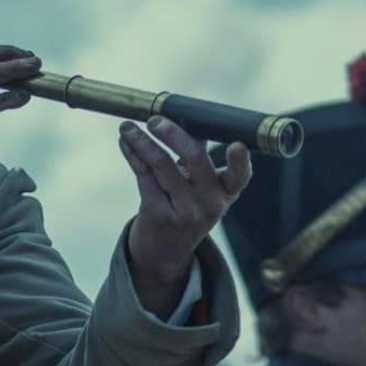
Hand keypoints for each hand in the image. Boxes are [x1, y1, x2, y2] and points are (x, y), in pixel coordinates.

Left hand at [119, 117, 251, 318]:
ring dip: (141, 141)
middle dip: (172, 134)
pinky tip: (125, 143)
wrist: (167, 249)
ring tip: (127, 126)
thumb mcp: (203, 186)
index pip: (240, 177)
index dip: (240, 162)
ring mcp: (183, 211)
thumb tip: (182, 115)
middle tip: (155, 120)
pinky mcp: (158, 214)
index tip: (237, 145)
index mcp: (227, 192)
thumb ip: (197, 153)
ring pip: (161, 165)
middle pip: (193, 159)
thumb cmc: (188, 205)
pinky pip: (143, 176)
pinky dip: (133, 155)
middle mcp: (210, 203)